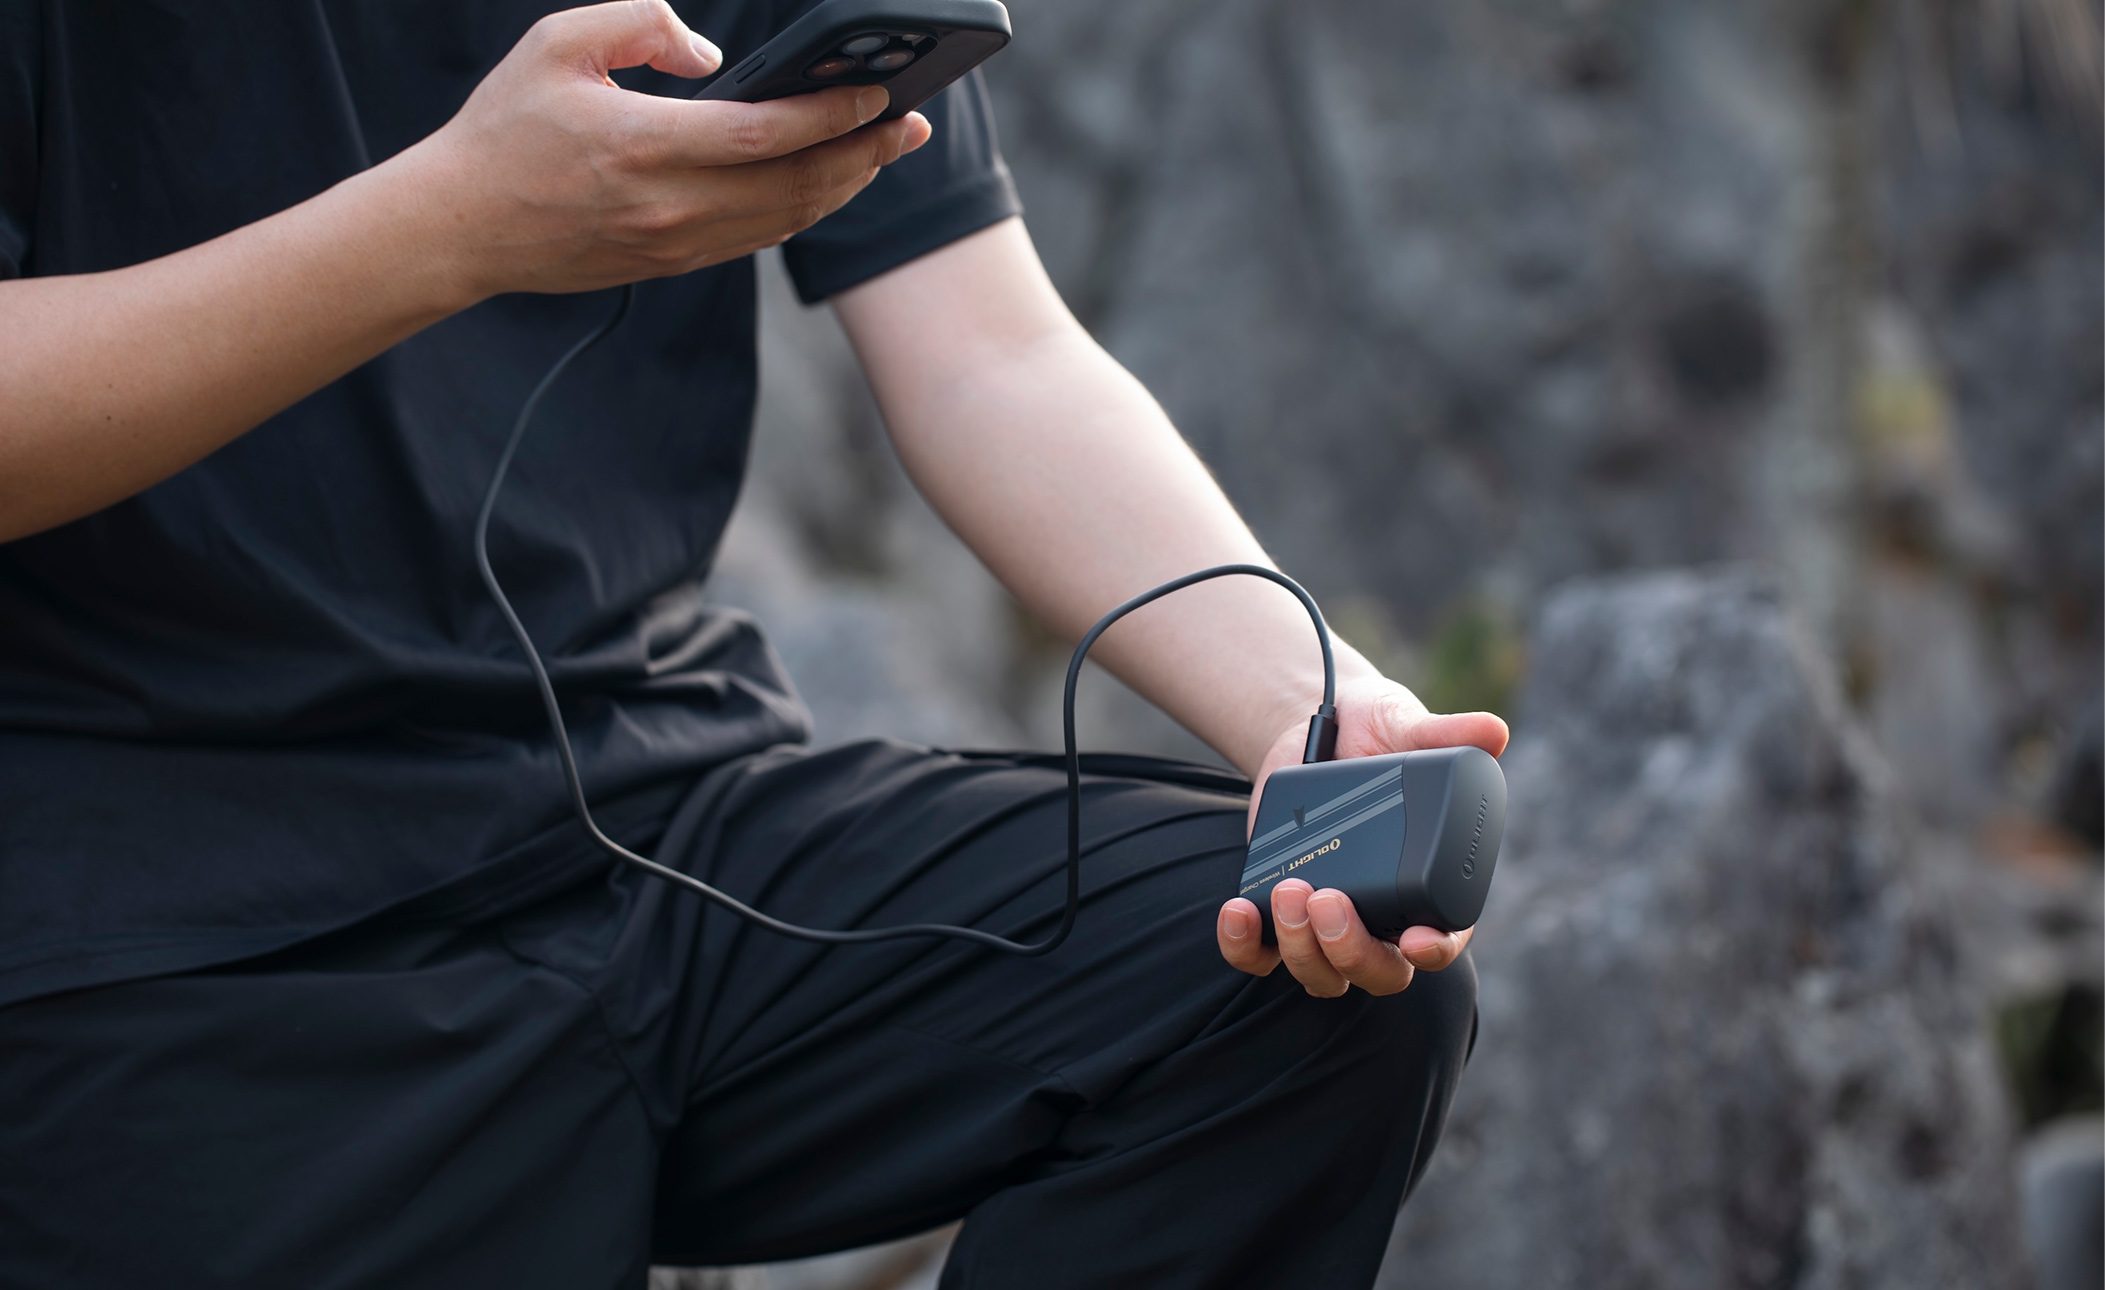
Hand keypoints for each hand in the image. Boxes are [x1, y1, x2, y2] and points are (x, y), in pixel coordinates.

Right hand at [402, 0, 930, 299]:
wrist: (461, 228)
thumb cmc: (504, 129)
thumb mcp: (556, 44)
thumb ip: (641, 24)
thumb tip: (714, 55)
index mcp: (643, 145)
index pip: (766, 134)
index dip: (833, 116)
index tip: (879, 93)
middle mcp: (669, 205)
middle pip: (796, 185)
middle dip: (865, 154)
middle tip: (912, 123)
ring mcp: (676, 243)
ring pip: (786, 220)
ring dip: (845, 185)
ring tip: (884, 150)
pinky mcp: (674, 263)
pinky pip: (760, 238)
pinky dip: (805, 210)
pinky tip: (829, 181)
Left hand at [1216, 675, 1507, 995]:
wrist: (1318, 728)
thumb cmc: (1379, 734)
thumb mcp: (1407, 727)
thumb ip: (1446, 734)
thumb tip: (1493, 731)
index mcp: (1430, 886)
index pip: (1443, 938)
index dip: (1435, 949)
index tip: (1417, 938)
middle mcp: (1383, 918)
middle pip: (1379, 972)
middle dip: (1352, 950)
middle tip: (1327, 900)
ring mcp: (1329, 923)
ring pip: (1322, 973)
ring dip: (1302, 948)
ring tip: (1288, 889)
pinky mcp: (1280, 915)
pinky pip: (1262, 957)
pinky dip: (1246, 947)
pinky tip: (1238, 913)